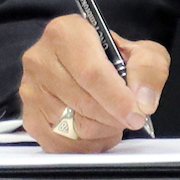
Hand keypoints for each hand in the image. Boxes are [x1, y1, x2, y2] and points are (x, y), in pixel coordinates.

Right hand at [21, 14, 169, 153]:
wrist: (89, 62)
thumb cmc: (113, 57)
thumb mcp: (142, 52)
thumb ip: (149, 71)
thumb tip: (142, 101)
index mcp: (67, 33)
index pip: (91, 73)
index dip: (117, 99)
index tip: (137, 114)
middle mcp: (41, 58)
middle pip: (83, 103)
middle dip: (114, 118)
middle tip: (130, 117)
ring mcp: (31, 89)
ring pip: (71, 126)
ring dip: (102, 131)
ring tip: (113, 120)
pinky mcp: (29, 115)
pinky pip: (58, 143)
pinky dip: (84, 146)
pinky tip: (98, 134)